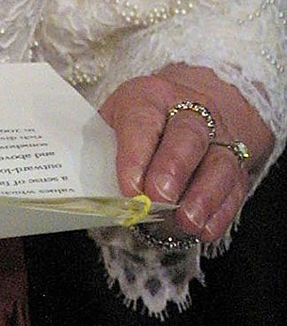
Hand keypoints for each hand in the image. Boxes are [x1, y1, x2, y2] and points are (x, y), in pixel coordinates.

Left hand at [100, 63, 272, 245]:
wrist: (182, 110)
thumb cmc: (136, 124)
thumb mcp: (112, 123)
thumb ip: (104, 151)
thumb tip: (88, 192)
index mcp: (150, 96)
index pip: (142, 120)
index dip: (135, 154)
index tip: (128, 187)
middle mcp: (191, 111)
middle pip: (188, 135)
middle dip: (173, 169)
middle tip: (159, 198)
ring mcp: (219, 139)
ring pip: (218, 163)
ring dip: (203, 196)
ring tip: (186, 221)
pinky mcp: (236, 168)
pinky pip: (234, 189)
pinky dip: (221, 212)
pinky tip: (204, 230)